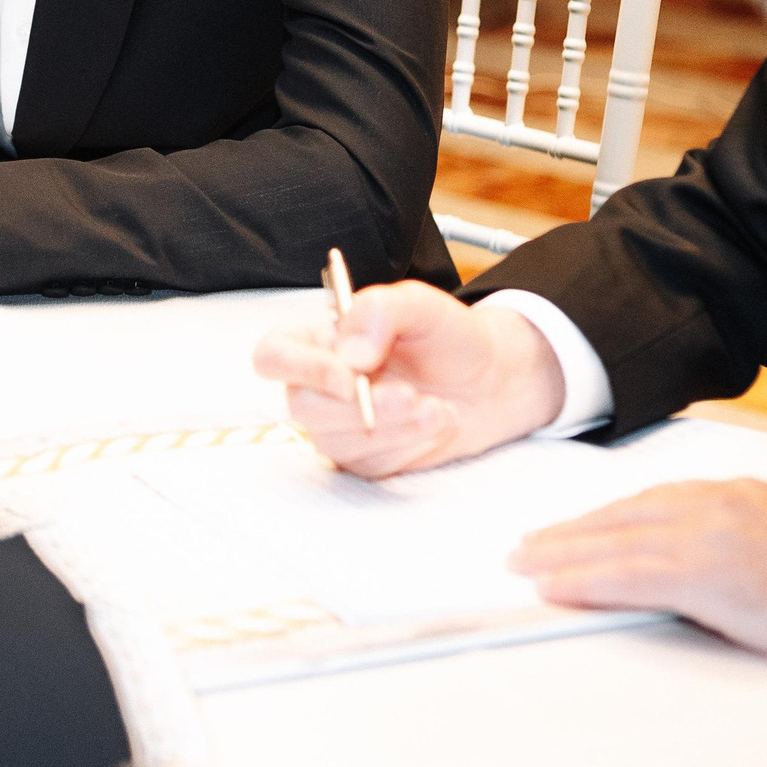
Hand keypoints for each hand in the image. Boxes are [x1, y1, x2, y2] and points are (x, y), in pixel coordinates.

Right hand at [252, 281, 564, 477]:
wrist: (491, 379)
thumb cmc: (448, 336)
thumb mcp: (419, 303)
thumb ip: (378, 311)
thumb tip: (349, 355)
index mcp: (320, 339)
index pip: (275, 355)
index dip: (302, 369)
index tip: (351, 378)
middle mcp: (321, 384)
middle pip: (303, 406)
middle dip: (360, 407)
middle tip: (411, 397)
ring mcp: (340, 425)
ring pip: (337, 440)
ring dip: (393, 427)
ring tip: (438, 407)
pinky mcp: (366, 457)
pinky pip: (371, 463)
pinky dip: (408, 444)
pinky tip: (437, 421)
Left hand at [508, 480, 766, 668]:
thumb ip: (727, 550)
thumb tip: (680, 577)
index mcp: (733, 495)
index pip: (648, 503)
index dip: (599, 519)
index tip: (564, 531)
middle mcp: (717, 505)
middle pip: (623, 517)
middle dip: (568, 533)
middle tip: (522, 547)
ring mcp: (713, 537)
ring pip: (618, 544)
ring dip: (564, 555)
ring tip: (525, 566)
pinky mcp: (713, 575)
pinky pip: (634, 576)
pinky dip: (589, 580)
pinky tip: (558, 587)